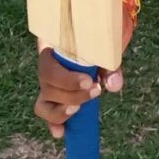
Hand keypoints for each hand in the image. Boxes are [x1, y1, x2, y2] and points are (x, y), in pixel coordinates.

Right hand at [33, 9, 134, 139]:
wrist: (107, 27)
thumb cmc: (105, 28)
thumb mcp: (109, 39)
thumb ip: (110, 61)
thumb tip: (113, 85)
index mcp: (55, 41)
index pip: (47, 59)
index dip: (65, 77)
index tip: (88, 81)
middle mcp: (48, 61)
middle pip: (47, 82)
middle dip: (70, 92)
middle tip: (96, 90)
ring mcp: (50, 79)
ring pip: (45, 99)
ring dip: (60, 109)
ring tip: (78, 110)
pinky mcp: (57, 94)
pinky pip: (48, 109)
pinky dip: (54, 121)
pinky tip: (61, 132)